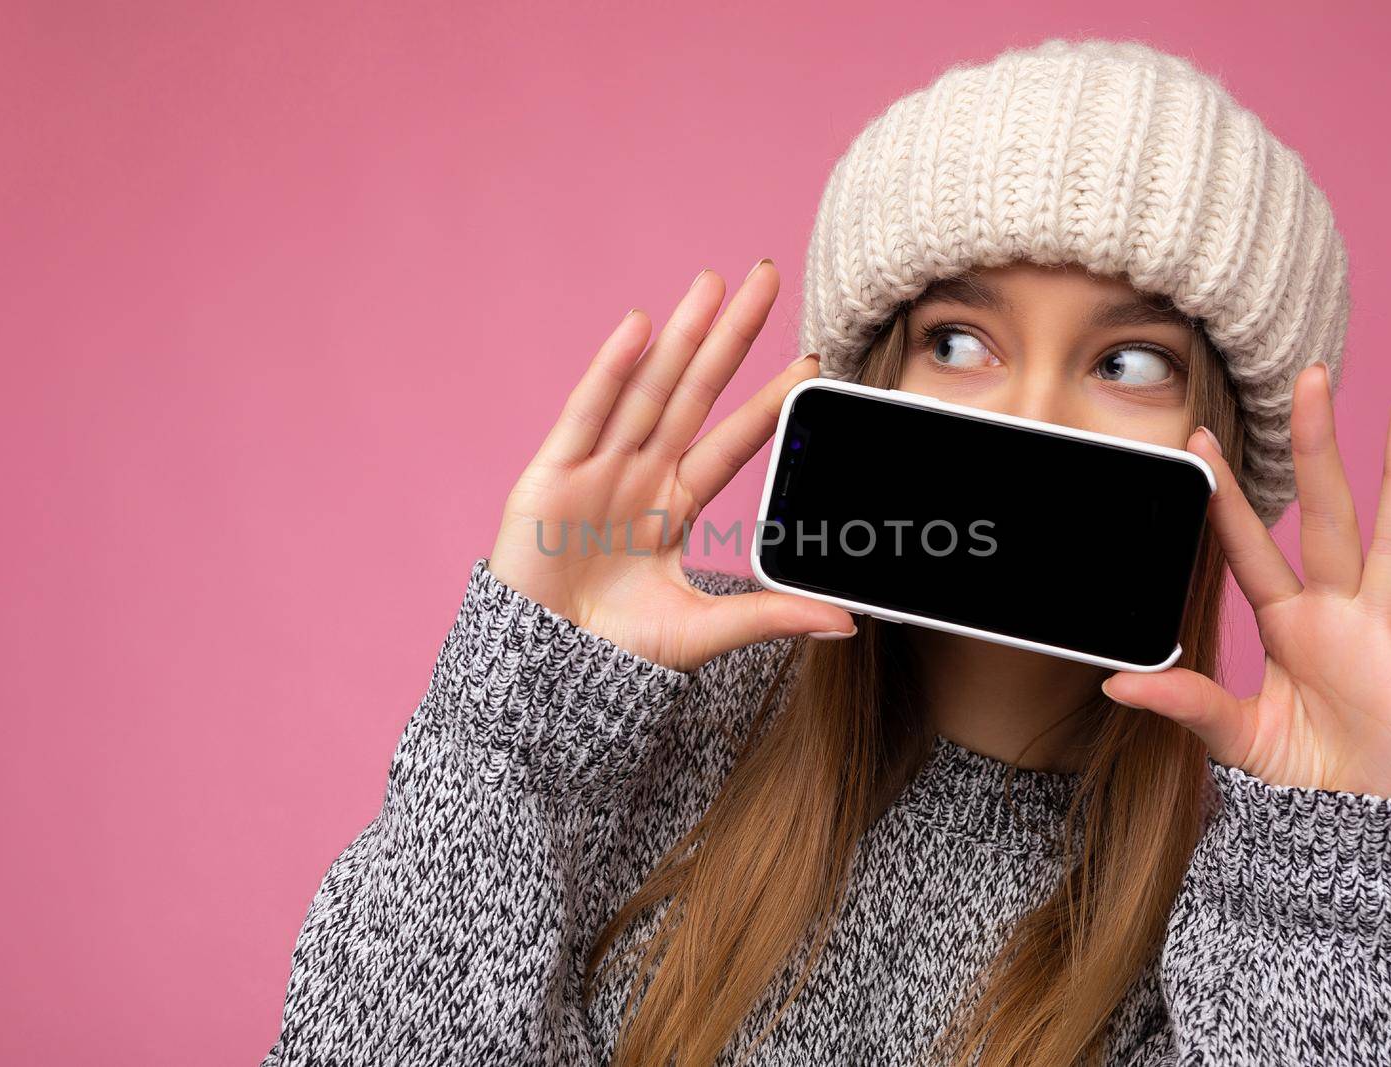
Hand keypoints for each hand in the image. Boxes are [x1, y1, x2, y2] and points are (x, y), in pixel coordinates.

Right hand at [486, 261, 855, 672]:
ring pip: (648, 388)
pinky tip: (640, 328)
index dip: (769, 399)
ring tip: (711, 282)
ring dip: (680, 335)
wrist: (545, 678)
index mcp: (675, 506)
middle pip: (695, 392)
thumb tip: (845, 622)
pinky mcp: (552, 476)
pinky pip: (587, 414)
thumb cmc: (616, 654)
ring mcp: (596, 470)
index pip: (735, 439)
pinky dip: (611, 370)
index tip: (811, 359)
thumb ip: (771, 615)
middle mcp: (640, 476)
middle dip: (729, 336)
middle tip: (766, 278)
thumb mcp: (704, 629)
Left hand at [1100, 364, 1390, 798]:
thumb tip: (1117, 682)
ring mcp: (1382, 633)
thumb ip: (1185, 703)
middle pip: (1329, 517)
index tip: (1201, 441)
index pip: (1254, 547)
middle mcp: (1337, 615)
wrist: (1347, 833)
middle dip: (1318, 450)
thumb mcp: (1232, 735)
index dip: (1230, 498)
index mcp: (1287, 625)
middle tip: (1309, 379)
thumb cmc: (1296, 777)